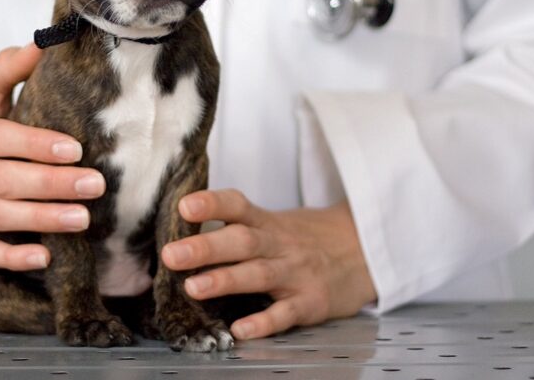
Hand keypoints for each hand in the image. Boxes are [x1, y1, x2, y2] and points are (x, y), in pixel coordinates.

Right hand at [0, 43, 105, 270]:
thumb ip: (9, 66)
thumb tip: (42, 42)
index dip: (35, 145)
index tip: (75, 149)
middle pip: (1, 181)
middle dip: (50, 185)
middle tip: (95, 186)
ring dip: (40, 220)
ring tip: (82, 218)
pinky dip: (10, 257)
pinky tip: (44, 256)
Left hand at [161, 189, 376, 339]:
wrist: (362, 251)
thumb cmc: (304, 239)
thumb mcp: (275, 224)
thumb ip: (236, 225)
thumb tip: (181, 225)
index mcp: (267, 223)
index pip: (238, 206)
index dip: (212, 203)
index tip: (184, 205)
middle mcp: (280, 245)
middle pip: (243, 241)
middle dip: (206, 247)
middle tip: (171, 254)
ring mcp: (297, 273)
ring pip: (259, 275)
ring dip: (225, 280)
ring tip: (192, 287)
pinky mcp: (311, 302)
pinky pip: (286, 313)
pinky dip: (264, 322)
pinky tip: (240, 329)